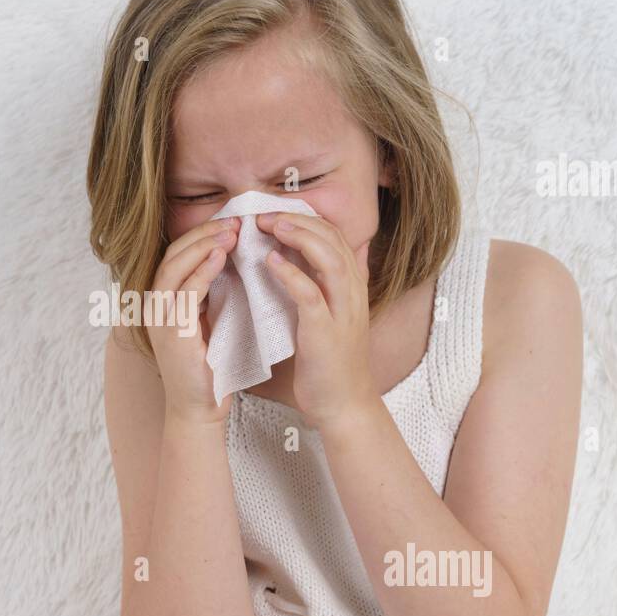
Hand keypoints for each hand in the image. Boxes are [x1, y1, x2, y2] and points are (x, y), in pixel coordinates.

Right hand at [146, 215, 241, 424]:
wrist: (198, 410)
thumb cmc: (209, 370)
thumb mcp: (209, 322)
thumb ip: (212, 294)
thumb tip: (233, 261)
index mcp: (162, 302)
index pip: (178, 256)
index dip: (202, 236)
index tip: (232, 223)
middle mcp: (154, 306)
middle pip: (174, 254)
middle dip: (204, 233)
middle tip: (236, 221)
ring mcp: (159, 319)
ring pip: (175, 267)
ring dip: (204, 245)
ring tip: (232, 232)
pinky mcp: (171, 332)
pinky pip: (185, 292)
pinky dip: (202, 270)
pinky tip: (221, 256)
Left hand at [257, 211, 376, 428]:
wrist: (342, 404)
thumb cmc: (328, 362)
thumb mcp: (327, 315)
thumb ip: (317, 287)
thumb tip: (293, 261)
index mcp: (351, 286)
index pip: (334, 235)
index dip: (305, 218)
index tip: (275, 212)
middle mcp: (352, 292)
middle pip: (333, 238)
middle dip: (298, 219)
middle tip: (264, 213)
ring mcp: (342, 311)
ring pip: (328, 258)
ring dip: (298, 237)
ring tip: (269, 226)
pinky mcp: (326, 331)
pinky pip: (311, 294)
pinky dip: (291, 274)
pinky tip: (270, 263)